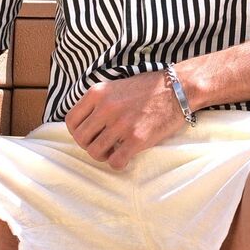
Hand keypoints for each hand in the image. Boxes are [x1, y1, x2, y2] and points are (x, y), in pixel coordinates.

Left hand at [65, 71, 185, 170]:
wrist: (178, 88)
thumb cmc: (148, 87)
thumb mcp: (116, 86)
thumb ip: (99, 101)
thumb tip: (85, 122)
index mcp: (98, 93)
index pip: (71, 120)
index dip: (77, 132)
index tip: (89, 134)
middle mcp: (106, 107)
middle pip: (81, 139)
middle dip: (90, 145)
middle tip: (103, 144)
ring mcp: (121, 123)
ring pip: (95, 152)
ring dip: (103, 156)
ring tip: (114, 150)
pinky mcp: (137, 138)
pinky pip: (115, 161)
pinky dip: (118, 163)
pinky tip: (126, 155)